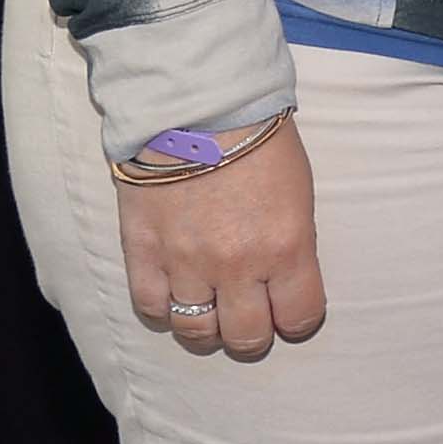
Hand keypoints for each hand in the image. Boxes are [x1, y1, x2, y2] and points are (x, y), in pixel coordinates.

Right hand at [119, 123, 323, 362]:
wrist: (197, 107)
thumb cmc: (260, 141)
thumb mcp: (299, 194)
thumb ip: (292, 243)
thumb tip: (284, 278)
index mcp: (286, 247)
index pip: (299, 316)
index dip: (298, 320)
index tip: (293, 312)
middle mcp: (237, 265)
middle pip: (247, 337)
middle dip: (254, 335)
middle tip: (252, 320)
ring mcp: (185, 263)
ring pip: (196, 332)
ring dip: (208, 331)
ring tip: (212, 317)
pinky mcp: (143, 253)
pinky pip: (151, 308)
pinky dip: (164, 311)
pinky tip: (175, 299)